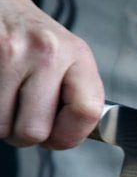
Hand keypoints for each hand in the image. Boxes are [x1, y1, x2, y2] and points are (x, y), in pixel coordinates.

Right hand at [1, 0, 103, 148]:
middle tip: (21, 118)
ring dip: (0, 124)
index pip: (88, 111)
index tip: (57, 137)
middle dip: (24, 135)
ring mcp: (9, 52)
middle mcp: (46, 51)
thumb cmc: (32, 38)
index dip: (70, 136)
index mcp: (76, 54)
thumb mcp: (67, 58)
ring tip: (5, 101)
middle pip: (34, 130)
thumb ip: (75, 96)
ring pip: (0, 127)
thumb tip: (66, 139)